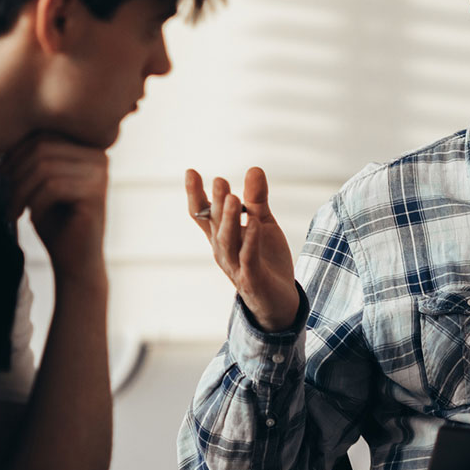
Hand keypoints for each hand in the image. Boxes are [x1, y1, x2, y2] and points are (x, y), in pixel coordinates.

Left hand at [1, 134, 108, 287]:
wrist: (76, 262)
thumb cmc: (55, 222)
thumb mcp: (40, 183)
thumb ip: (32, 156)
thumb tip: (3, 126)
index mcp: (86, 146)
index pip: (44, 133)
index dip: (16, 151)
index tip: (1, 174)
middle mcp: (98, 155)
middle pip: (43, 146)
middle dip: (16, 172)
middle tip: (4, 196)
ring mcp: (101, 173)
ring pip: (45, 167)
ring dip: (21, 190)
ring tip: (13, 209)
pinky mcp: (97, 193)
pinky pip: (53, 186)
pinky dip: (34, 202)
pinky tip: (29, 216)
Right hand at [185, 166, 299, 330]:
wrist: (278, 300)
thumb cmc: (265, 259)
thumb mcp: (262, 223)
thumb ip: (257, 199)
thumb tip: (254, 168)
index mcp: (221, 236)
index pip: (203, 214)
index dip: (195, 194)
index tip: (190, 171)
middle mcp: (223, 250)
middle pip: (215, 224)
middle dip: (217, 202)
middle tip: (219, 180)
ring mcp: (235, 265)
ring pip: (228, 241)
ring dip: (230, 220)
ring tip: (234, 198)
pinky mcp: (252, 278)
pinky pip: (249, 258)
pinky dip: (251, 241)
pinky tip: (255, 224)